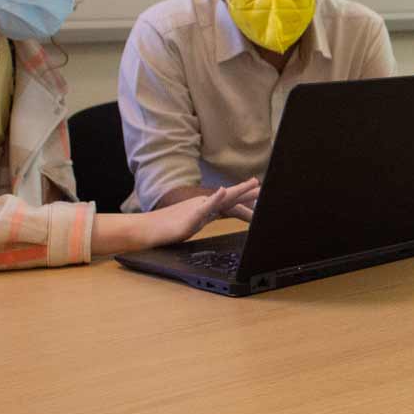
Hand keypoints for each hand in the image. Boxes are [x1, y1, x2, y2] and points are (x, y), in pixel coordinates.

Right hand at [91, 180, 260, 257]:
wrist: (148, 229)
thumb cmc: (168, 228)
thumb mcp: (192, 223)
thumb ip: (205, 218)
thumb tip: (215, 216)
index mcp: (206, 208)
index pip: (230, 202)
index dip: (246, 198)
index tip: (261, 193)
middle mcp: (204, 205)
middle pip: (231, 198)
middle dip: (249, 192)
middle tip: (264, 186)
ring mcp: (198, 209)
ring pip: (222, 199)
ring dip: (237, 191)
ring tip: (252, 184)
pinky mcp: (191, 216)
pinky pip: (205, 207)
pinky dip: (215, 198)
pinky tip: (224, 192)